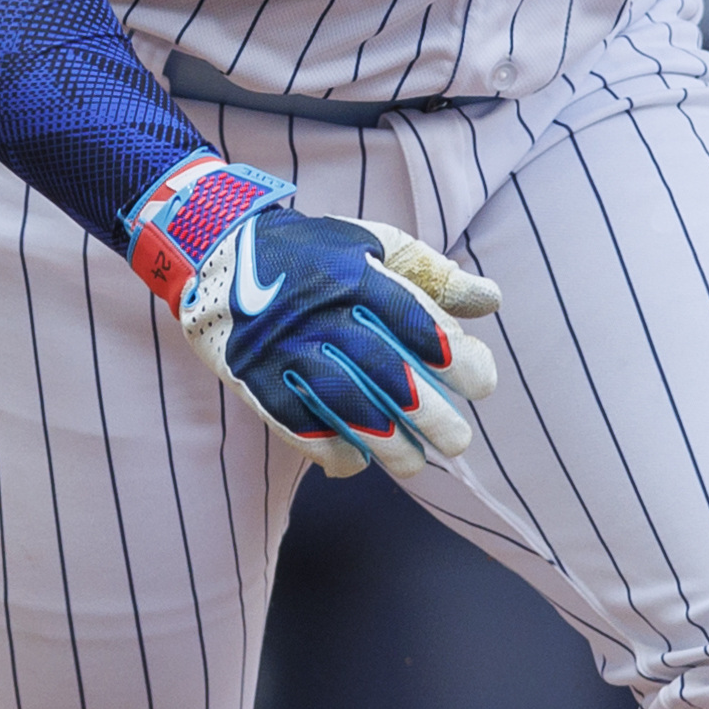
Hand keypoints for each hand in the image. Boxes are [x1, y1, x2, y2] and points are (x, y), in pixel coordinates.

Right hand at [125, 154, 500, 479]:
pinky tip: (357, 461)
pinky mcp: (255, 377)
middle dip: (431, 416)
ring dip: (388, 444)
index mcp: (357, 276)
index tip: (481, 384)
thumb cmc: (312, 252)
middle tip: (458, 442)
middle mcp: (323, 313)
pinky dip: (331, 449)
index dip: (457, 359)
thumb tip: (491, 299)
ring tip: (415, 464)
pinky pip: (298, 425)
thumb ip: (432, 274)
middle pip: (387, 374)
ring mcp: (285, 348)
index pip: (419, 323)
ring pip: (346, 407)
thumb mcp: (372, 244)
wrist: (217, 250)